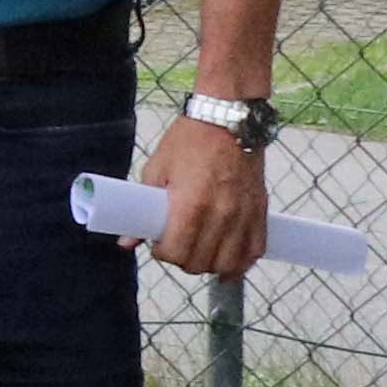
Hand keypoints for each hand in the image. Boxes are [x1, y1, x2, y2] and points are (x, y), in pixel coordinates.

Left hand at [142, 116, 265, 283]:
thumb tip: (126, 242)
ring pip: (229, 263)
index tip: (159, 246)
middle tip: (177, 248)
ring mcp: (243, 215)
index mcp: (191, 205)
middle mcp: (221, 215)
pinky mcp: (260, 212)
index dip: (163, 254)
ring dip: (211, 266)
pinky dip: (242, 263)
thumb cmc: (188, 141)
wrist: (229, 120)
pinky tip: (229, 265)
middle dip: (184, 261)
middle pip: (201, 262)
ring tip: (200, 254)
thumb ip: (142, 208)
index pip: (177, 252)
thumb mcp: (156, 170)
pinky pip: (256, 251)